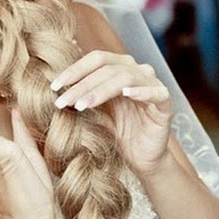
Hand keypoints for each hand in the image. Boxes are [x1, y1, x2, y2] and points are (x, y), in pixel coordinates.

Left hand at [51, 51, 172, 174]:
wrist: (140, 159)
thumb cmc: (116, 132)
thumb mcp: (93, 111)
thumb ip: (80, 93)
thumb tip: (53, 77)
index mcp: (120, 67)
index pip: (96, 59)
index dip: (74, 70)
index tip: (53, 86)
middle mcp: (137, 70)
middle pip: (107, 68)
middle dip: (81, 85)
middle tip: (62, 102)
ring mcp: (152, 84)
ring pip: (125, 77)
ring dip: (100, 91)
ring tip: (81, 106)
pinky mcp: (165, 102)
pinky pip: (155, 92)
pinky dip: (140, 91)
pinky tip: (126, 94)